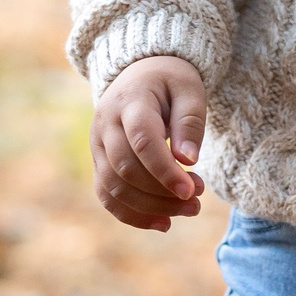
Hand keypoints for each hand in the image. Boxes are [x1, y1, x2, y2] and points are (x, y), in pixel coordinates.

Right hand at [90, 55, 208, 231]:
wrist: (140, 73)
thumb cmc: (170, 82)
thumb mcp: (189, 90)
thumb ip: (190, 122)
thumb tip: (188, 160)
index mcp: (130, 101)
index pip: (142, 141)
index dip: (165, 171)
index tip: (192, 190)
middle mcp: (106, 124)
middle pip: (126, 169)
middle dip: (162, 193)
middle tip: (198, 201)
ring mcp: (97, 144)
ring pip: (114, 187)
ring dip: (150, 207)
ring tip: (189, 210)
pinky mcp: (99, 161)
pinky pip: (106, 195)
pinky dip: (131, 214)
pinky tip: (163, 222)